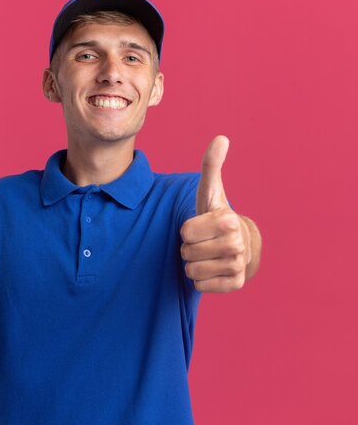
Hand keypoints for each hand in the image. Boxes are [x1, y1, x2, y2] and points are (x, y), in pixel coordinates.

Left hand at [180, 136, 251, 292]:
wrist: (240, 244)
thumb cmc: (216, 217)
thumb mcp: (210, 192)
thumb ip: (211, 166)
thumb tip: (220, 138)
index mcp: (228, 220)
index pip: (185, 232)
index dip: (187, 230)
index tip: (200, 227)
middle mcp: (237, 244)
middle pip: (186, 252)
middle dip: (189, 248)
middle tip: (203, 242)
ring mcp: (238, 266)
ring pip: (191, 271)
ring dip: (193, 264)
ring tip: (206, 254)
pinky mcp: (235, 284)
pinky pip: (200, 286)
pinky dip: (200, 280)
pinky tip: (212, 269)